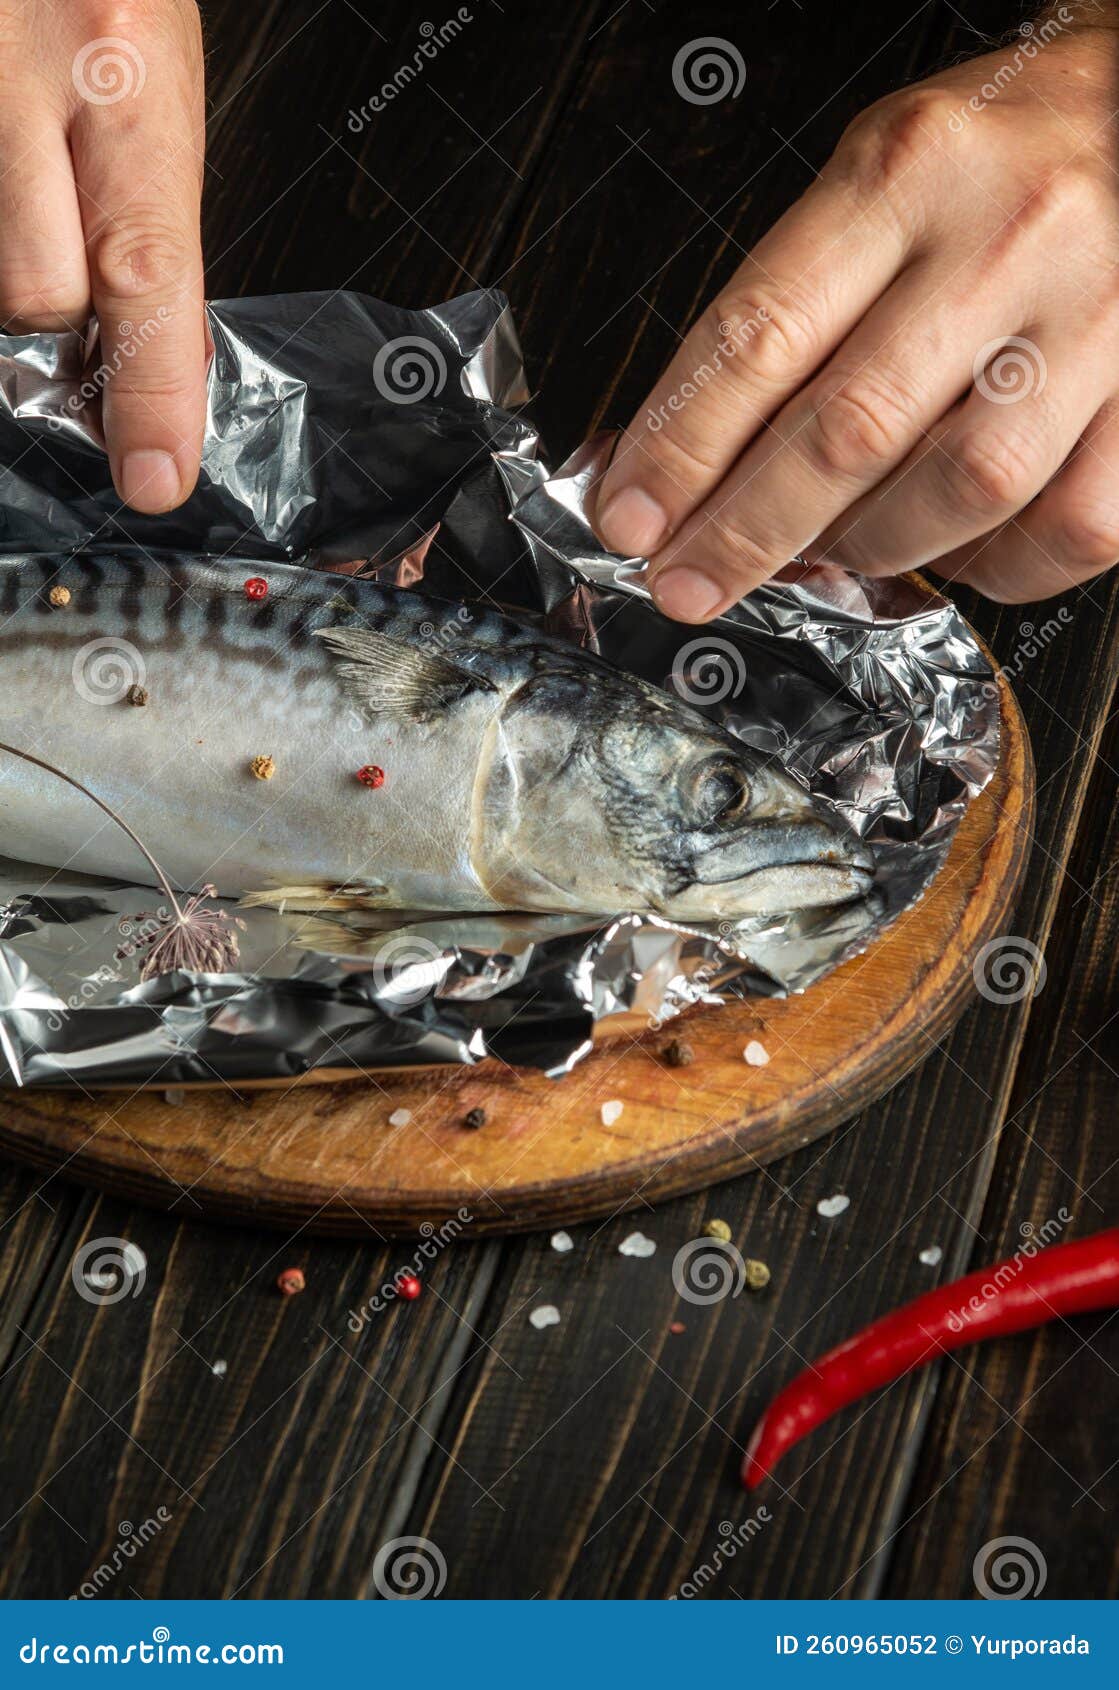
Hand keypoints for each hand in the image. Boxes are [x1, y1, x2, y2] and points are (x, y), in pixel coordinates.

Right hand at [1, 2, 206, 512]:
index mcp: (126, 76)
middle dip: (46, 316)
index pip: (149, 270)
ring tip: (22, 194)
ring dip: (4, 267)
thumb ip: (142, 208)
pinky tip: (5, 172)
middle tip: (56, 268)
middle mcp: (27, 77)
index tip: (157, 477)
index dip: (155, 391)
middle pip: (32, 291)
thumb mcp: (148, 71)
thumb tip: (153, 354)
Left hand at [595, 8, 1118, 613]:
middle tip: (686, 584)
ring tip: (826, 549)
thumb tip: (682, 455)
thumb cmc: (994, 157)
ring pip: (962, 489)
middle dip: (747, 530)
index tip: (630, 517)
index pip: (763, 332)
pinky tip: (951, 552)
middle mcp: (1007, 236)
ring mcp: (1098, 317)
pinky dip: (995, 569)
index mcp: (907, 171)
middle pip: (850, 427)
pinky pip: (1070, 527)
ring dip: (870, 547)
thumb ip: (789, 303)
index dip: (682, 445)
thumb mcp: (875, 177)